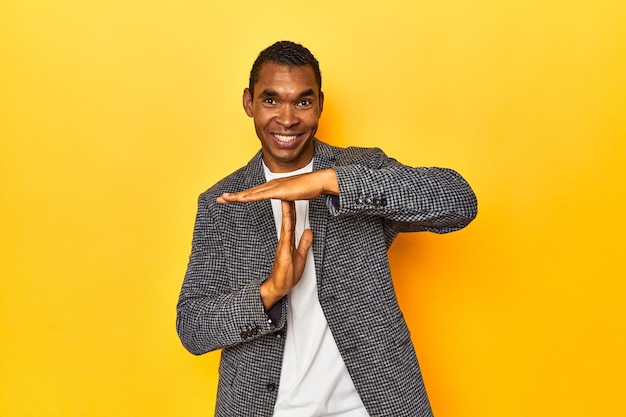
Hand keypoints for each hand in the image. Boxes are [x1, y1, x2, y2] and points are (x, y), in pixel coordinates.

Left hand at [217, 169, 338, 203]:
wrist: (319, 181)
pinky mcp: (279, 191)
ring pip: (252, 193)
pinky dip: (250, 197)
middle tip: (220, 199)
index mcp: (274, 186)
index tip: (230, 198)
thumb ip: (288, 197)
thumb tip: (286, 200)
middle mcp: (271, 185)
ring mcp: (274, 187)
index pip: (254, 192)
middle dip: (234, 196)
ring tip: (224, 199)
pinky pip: (261, 195)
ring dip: (237, 196)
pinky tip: (241, 199)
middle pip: (249, 192)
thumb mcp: (295, 194)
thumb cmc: (310, 187)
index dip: (242, 195)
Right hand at [260, 200, 312, 308]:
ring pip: (286, 226)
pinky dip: (287, 228)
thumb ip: (304, 244)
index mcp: (289, 241)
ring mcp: (283, 247)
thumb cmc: (287, 275)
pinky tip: (287, 221)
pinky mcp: (283, 254)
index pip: (292, 222)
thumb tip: (309, 231)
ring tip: (286, 199)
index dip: (294, 209)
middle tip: (288, 190)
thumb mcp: (301, 257)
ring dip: (287, 213)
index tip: (294, 197)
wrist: (277, 288)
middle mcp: (285, 241)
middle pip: (288, 220)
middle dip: (289, 205)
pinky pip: (286, 238)